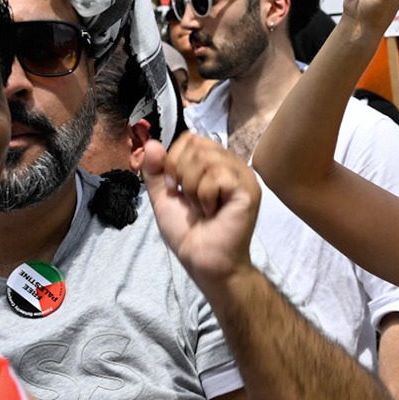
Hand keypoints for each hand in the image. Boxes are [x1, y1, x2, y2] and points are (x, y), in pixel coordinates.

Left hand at [143, 133, 261, 289]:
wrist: (203, 261)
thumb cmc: (189, 233)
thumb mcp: (164, 198)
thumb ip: (155, 171)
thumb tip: (151, 143)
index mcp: (216, 164)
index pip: (191, 138)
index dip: (173, 159)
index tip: (174, 188)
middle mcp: (233, 166)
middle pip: (196, 144)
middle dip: (180, 173)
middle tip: (188, 199)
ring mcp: (243, 177)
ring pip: (205, 158)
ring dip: (192, 188)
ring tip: (202, 208)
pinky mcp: (247, 190)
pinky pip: (216, 176)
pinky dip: (204, 196)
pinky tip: (212, 212)